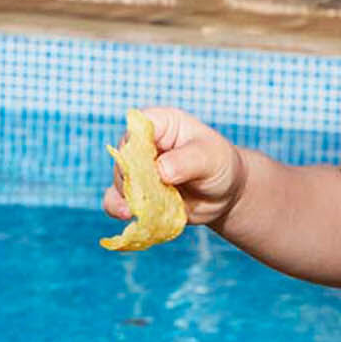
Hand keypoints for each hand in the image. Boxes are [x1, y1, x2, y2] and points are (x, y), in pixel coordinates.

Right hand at [102, 105, 245, 229]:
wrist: (224, 194)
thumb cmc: (219, 164)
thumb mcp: (210, 158)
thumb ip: (187, 161)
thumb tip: (161, 170)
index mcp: (160, 124)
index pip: (137, 127)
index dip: (137, 145)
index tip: (150, 165)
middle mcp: (142, 145)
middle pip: (124, 158)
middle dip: (134, 178)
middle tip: (152, 192)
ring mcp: (136, 170)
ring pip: (119, 182)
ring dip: (129, 197)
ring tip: (142, 209)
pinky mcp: (135, 194)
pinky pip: (116, 202)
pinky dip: (120, 210)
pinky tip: (130, 217)